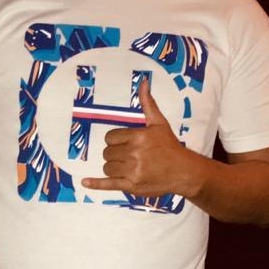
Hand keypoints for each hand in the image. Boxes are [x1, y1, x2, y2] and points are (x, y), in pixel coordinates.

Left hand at [80, 78, 193, 196]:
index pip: (110, 138)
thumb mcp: (159, 122)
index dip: (116, 140)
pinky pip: (108, 184)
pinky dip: (96, 184)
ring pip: (107, 167)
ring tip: (128, 167)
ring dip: (113, 167)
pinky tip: (85, 182)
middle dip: (115, 153)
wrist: (183, 171)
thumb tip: (143, 82)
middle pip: (107, 153)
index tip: (126, 144)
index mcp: (138, 137)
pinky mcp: (131, 186)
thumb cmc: (170, 146)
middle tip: (130, 156)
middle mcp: (134, 154)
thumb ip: (148, 103)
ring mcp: (132, 171)